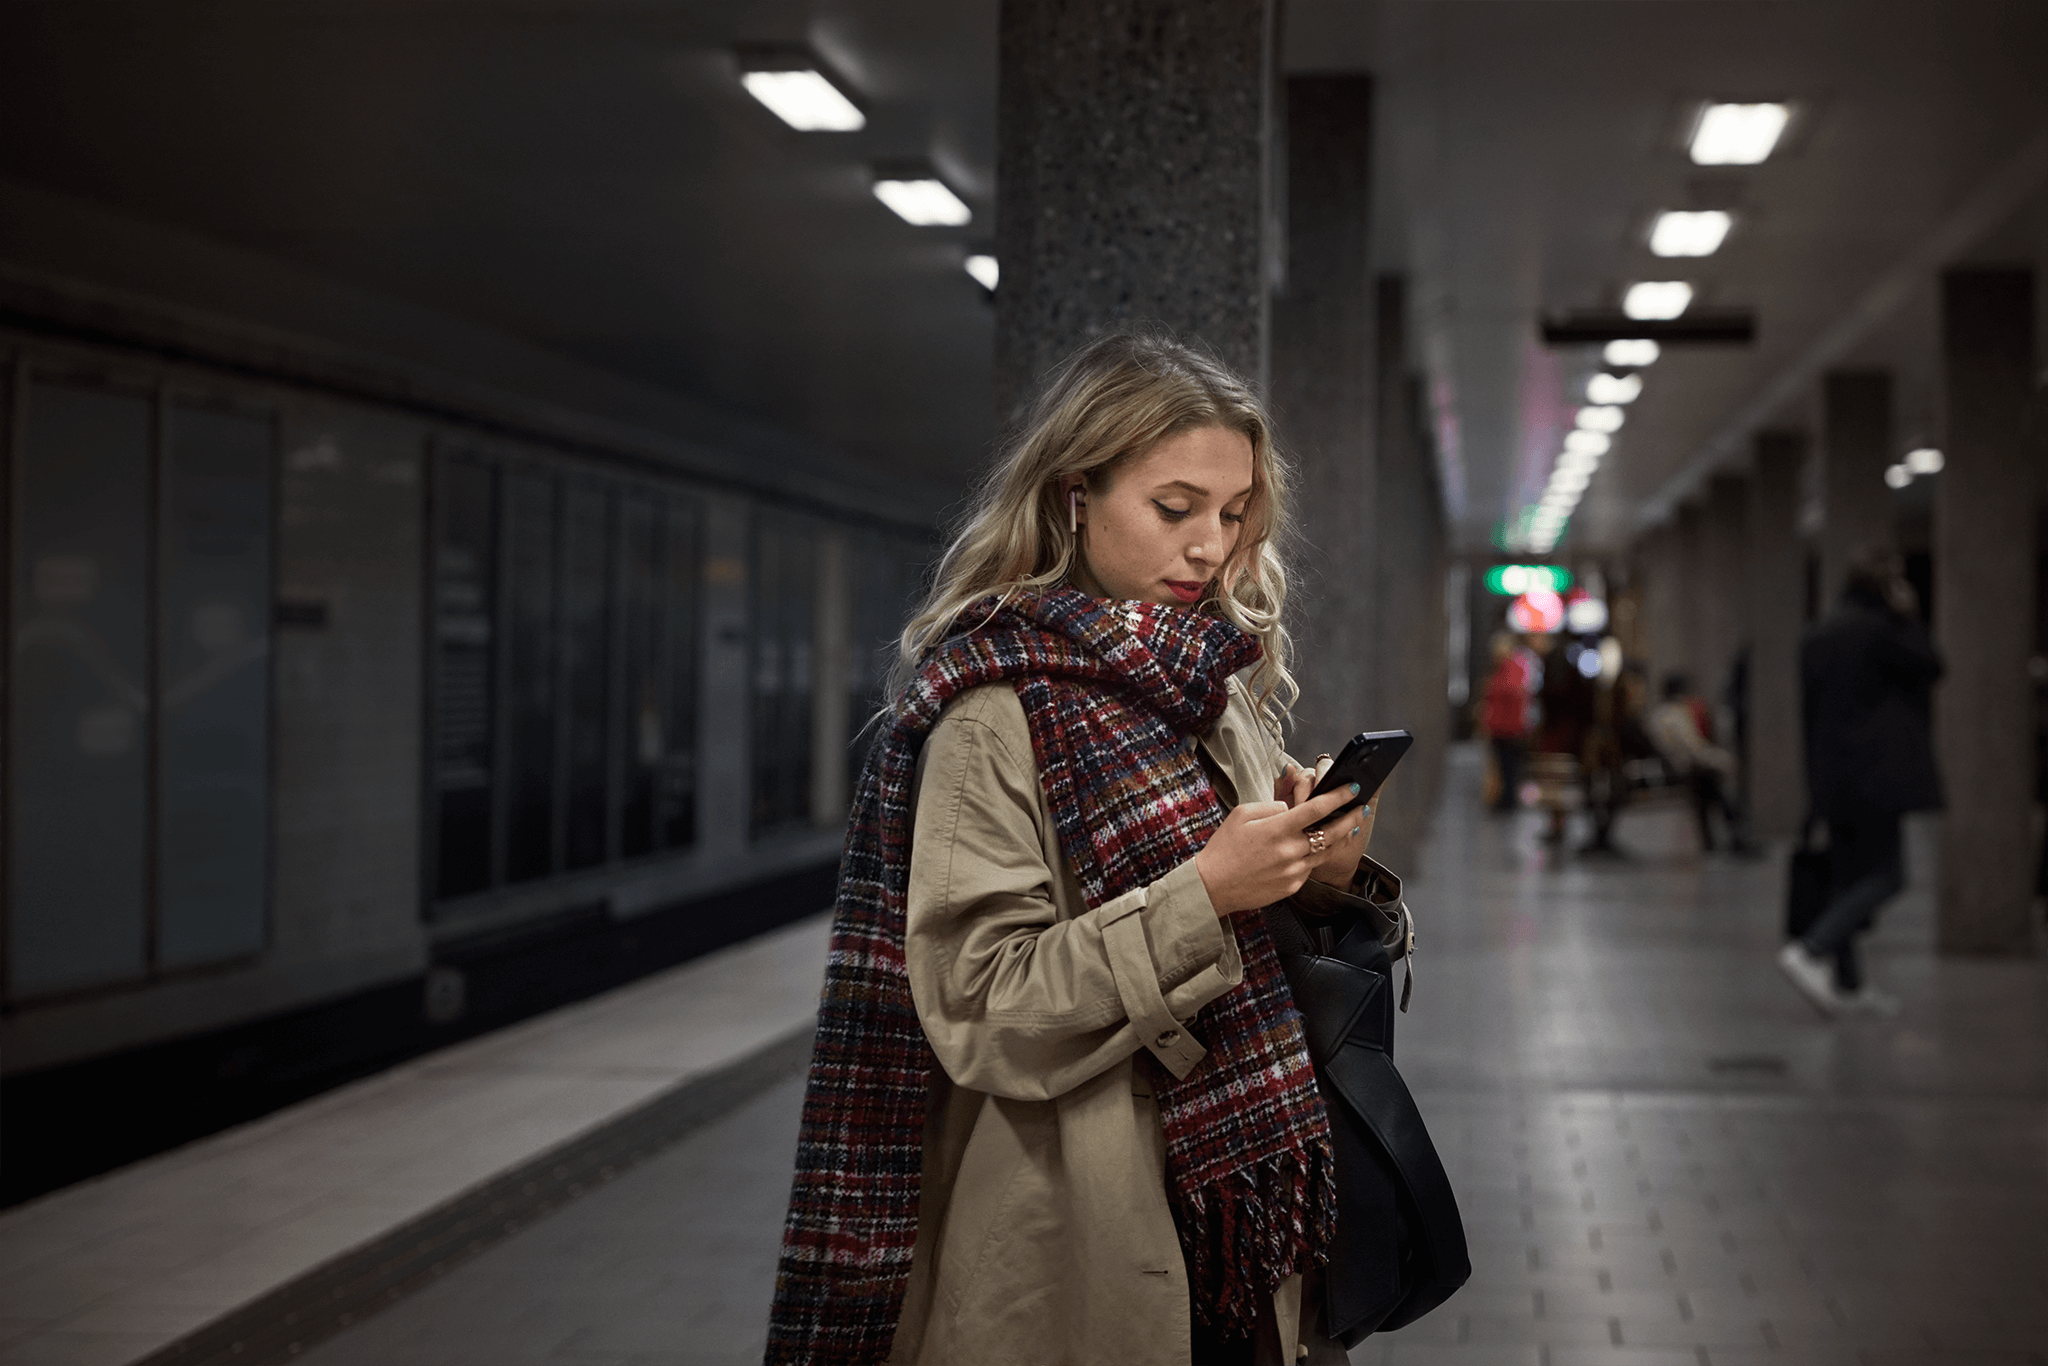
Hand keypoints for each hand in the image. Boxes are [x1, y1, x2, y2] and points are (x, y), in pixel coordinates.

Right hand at [1194, 783, 1358, 915]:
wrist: (1213, 885)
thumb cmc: (1225, 847)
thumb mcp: (1242, 815)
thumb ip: (1272, 807)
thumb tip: (1291, 808)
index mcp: (1278, 829)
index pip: (1317, 808)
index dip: (1338, 797)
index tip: (1351, 788)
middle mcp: (1290, 850)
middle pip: (1331, 831)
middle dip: (1350, 817)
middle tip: (1361, 808)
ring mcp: (1293, 870)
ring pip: (1325, 851)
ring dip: (1339, 838)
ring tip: (1348, 827)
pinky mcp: (1292, 886)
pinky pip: (1310, 867)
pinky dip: (1314, 856)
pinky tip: (1316, 848)